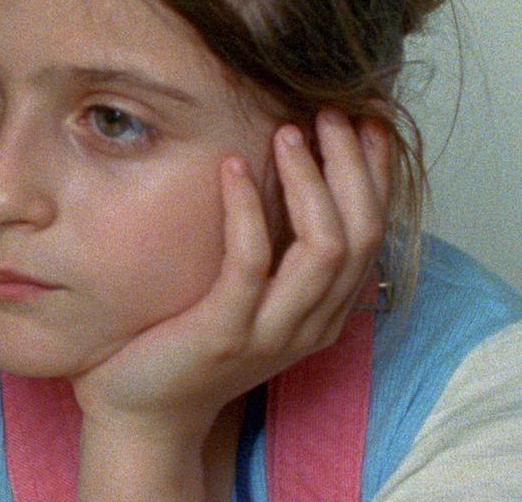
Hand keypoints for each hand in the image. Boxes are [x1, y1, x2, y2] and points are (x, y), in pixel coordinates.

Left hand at [70, 109, 390, 446]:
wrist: (144, 410)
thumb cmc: (188, 337)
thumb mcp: (246, 289)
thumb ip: (273, 244)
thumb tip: (285, 168)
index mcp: (325, 309)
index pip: (374, 232)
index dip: (376, 172)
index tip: (365, 118)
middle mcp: (312, 321)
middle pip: (363, 232)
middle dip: (353, 165)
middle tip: (330, 112)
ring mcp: (272, 330)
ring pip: (325, 246)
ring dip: (311, 180)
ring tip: (288, 131)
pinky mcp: (225, 332)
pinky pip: (251, 262)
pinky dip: (248, 208)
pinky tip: (233, 167)